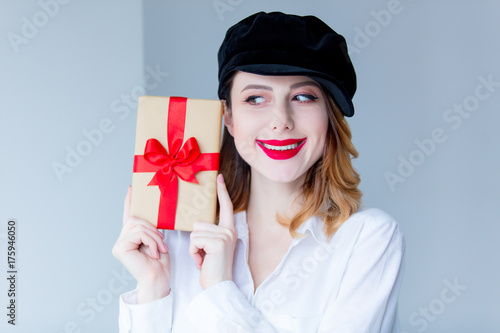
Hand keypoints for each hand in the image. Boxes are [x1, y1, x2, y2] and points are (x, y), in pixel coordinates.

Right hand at [112, 186, 170, 302]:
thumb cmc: (159, 263)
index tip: (131, 188)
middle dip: (153, 229)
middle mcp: (122, 239)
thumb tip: (154, 214)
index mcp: (131, 237)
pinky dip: (151, 241)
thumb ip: (151, 228)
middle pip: (136, 219)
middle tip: (162, 242)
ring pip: (139, 226)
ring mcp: (119, 244)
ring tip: (159, 249)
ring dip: (154, 237)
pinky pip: (139, 234)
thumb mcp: (157, 240)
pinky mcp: (120, 248)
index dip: (130, 201)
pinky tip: (153, 253)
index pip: (129, 215)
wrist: (158, 279)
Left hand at [189, 174, 236, 288]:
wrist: (217, 287)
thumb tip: (196, 223)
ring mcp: (224, 236)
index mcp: (228, 230)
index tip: (219, 177)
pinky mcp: (217, 243)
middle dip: (195, 241)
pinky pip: (194, 241)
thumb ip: (208, 233)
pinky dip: (194, 253)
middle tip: (204, 255)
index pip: (226, 207)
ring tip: (203, 259)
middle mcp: (229, 231)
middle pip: (198, 223)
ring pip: (194, 232)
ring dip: (193, 248)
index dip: (222, 192)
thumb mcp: (210, 247)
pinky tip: (203, 262)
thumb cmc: (211, 269)